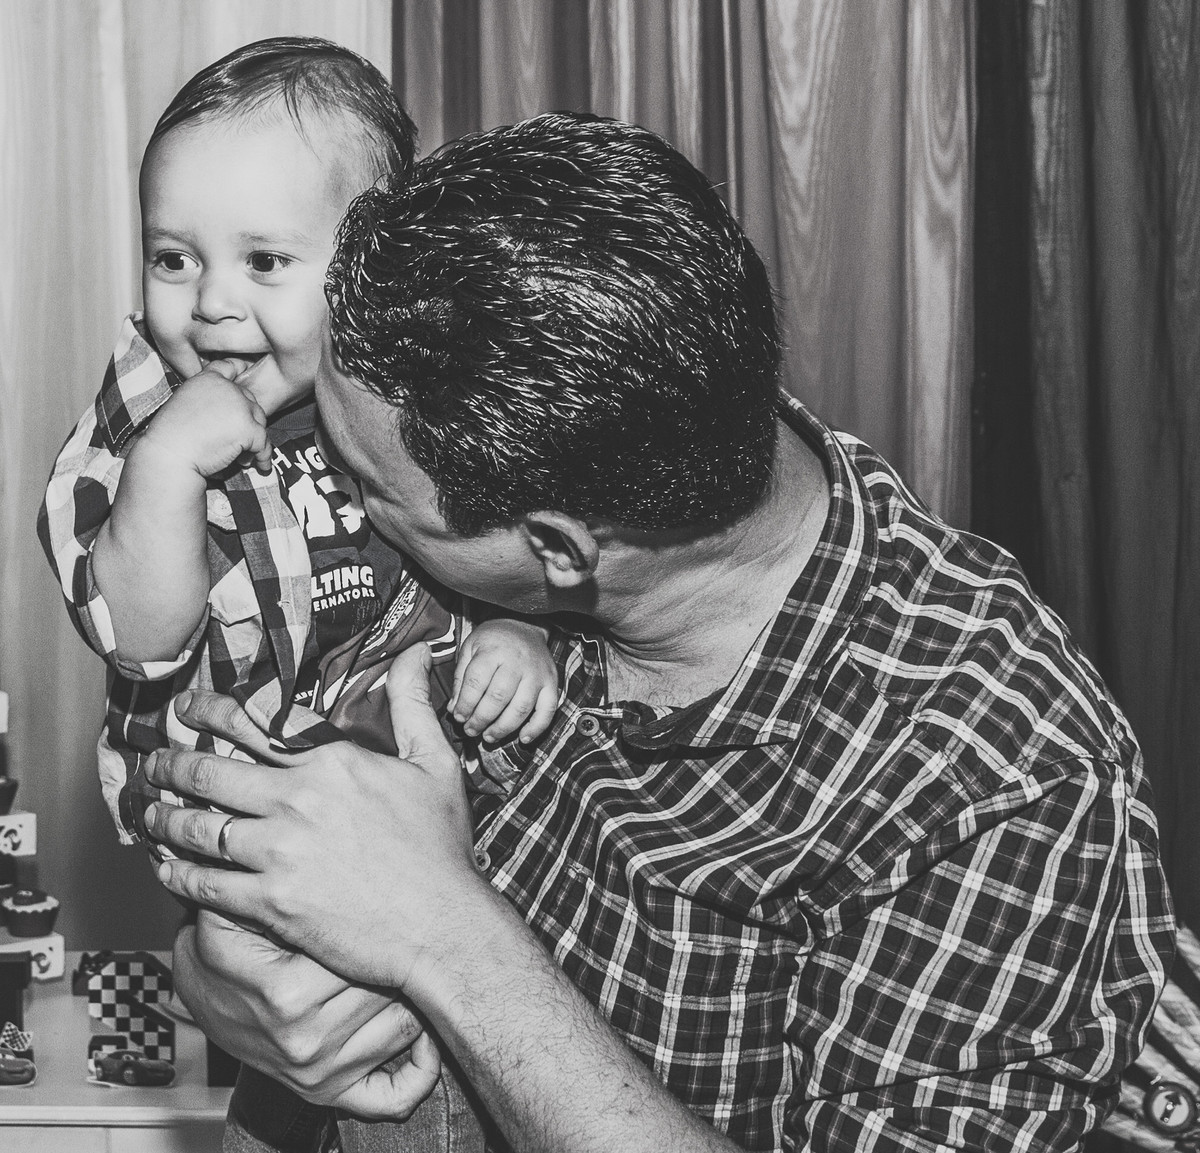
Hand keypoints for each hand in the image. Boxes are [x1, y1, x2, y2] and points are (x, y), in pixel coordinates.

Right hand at [141, 358, 271, 477]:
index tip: (248, 372)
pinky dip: (263, 457)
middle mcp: (226, 388)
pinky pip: (264, 443)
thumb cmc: (172, 437)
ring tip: (242, 457)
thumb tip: (233, 413)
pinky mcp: (248, 428)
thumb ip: (210, 400)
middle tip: (239, 441)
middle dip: (247, 421)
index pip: (230, 366)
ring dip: (255, 440)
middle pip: (250, 401)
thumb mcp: (186, 403)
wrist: (169, 455)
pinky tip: (261, 466)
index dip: (241, 369)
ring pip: (260, 421)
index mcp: (207, 379)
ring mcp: (239, 407)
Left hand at [144, 645, 485, 992]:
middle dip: (172, 766)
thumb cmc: (441, 846)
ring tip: (149, 814)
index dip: (209, 713)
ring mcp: (280, 853)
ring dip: (165, 819)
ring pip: (200, 829)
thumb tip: (417, 652)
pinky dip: (179, 875)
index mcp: (332, 762)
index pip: (254, 726)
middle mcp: (298, 800)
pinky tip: (167, 870)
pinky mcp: (271, 903)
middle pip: (211, 775)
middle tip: (154, 765)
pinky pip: (207, 884)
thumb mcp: (436, 762)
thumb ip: (414, 702)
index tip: (185, 710)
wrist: (442, 925)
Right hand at [176, 910, 439, 1117]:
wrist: (201, 996)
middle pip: (392, 988)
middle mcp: (305, 1039)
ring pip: (404, 1026)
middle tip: (409, 934)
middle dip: (402, 958)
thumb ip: (270, 885)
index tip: (396, 906)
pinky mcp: (327, 1093)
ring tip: (408, 970)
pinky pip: (393, 1095)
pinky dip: (420, 1071)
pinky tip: (427, 1039)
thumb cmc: (228, 945)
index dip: (384, 925)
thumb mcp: (231, 911)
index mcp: (287, 991)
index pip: (368, 953)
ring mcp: (318, 1072)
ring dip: (412, 998)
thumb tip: (317, 849)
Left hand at [451, 619, 558, 743]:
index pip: (476, 682)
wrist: (524, 625)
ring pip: (520, 708)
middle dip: (481, 719)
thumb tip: (454, 709)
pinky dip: (537, 728)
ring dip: (503, 728)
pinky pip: (548, 710)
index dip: (465, 704)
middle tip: (471, 730)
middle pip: (498, 698)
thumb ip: (460, 678)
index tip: (459, 717)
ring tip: (489, 736)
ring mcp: (537, 674)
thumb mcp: (470, 648)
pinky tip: (523, 738)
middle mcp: (517, 662)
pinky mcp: (551, 683)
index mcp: (493, 651)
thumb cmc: (494, 640)